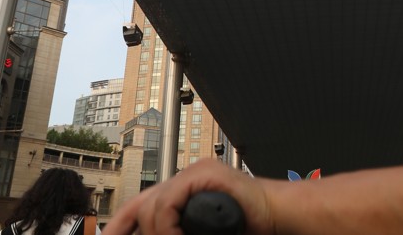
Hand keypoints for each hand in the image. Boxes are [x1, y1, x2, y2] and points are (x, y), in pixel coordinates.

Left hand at [104, 159, 275, 234]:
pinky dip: (168, 224)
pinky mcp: (206, 175)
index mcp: (186, 193)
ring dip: (158, 232)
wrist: (280, 216)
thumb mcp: (203, 232)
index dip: (122, 225)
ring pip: (154, 204)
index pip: (144, 205)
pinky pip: (170, 199)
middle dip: (123, 227)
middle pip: (143, 202)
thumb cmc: (249, 226)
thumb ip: (183, 233)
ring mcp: (196, 174)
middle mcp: (187, 179)